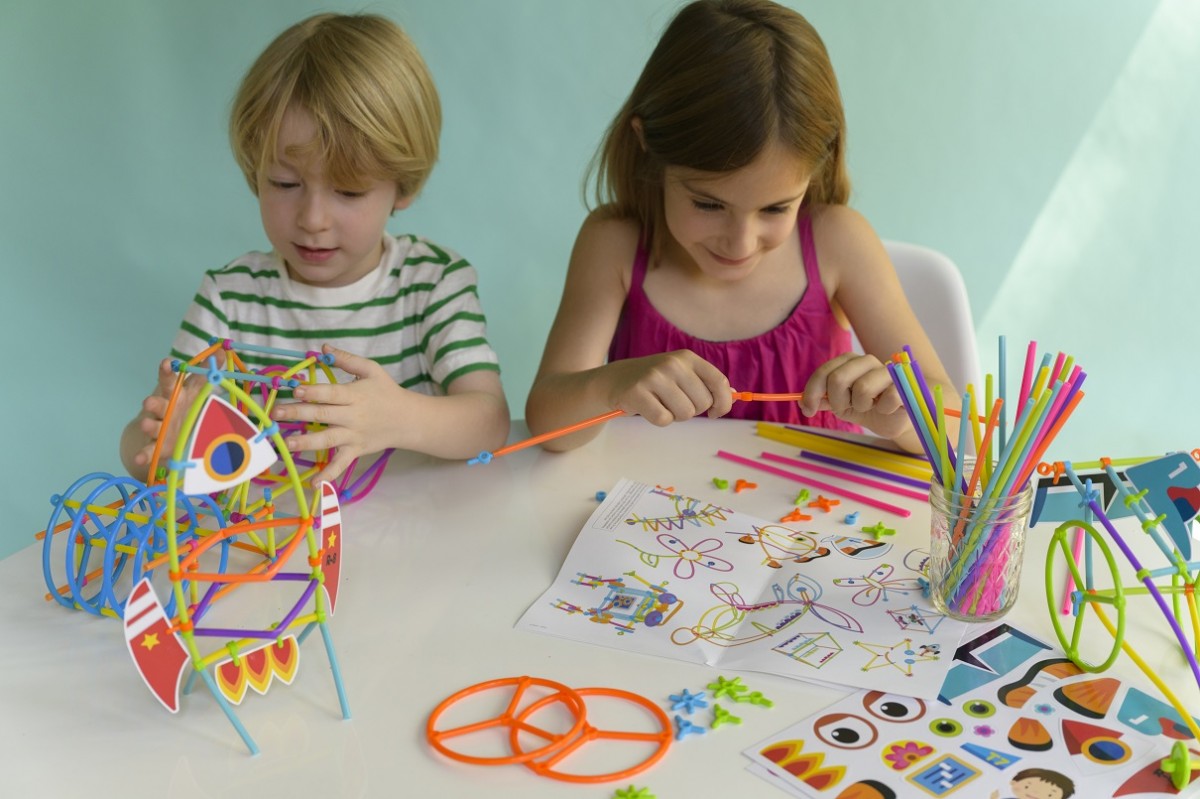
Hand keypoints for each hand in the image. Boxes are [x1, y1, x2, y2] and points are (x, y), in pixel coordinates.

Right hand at [127, 351, 225, 477]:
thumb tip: (220, 349)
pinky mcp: (160, 446)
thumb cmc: (187, 406)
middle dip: (153, 403)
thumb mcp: (198, 390)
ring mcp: (160, 428)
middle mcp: (165, 410)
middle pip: (157, 404)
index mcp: (176, 395)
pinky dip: (144, 454)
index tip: (166, 362)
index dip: (166, 372)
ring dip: (148, 425)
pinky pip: (150, 450)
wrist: (175, 433)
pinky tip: (138, 458)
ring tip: (145, 425)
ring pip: (152, 425)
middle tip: (149, 402)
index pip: (169, 381)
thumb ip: (206, 372)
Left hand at [269, 345, 405, 484]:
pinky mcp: (356, 450)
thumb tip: (323, 348)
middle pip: (323, 415)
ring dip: (307, 442)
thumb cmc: (387, 392)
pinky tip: (313, 485)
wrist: (409, 419)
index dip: (313, 392)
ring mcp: (354, 436)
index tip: (295, 390)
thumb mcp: (372, 370)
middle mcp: (353, 416)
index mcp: (355, 395)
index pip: (331, 393)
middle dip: (299, 414)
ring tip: (287, 444)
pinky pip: (341, 464)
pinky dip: (328, 476)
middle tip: (277, 413)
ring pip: (328, 439)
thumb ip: (347, 359)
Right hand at [603, 350, 733, 424]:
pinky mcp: (639, 393)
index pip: (719, 382)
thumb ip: (705, 383)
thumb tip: (734, 396)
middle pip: (702, 403)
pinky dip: (659, 420)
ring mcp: (655, 377)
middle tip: (675, 403)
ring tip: (661, 404)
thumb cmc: (654, 381)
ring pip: (684, 413)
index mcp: (687, 358)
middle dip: (692, 410)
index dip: (723, 402)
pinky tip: (649, 408)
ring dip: (675, 416)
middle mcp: (673, 364)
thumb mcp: (681, 374)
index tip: (715, 412)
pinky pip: (664, 419)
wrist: (616, 380)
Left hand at [799, 353, 910, 438]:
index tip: (807, 410)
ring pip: (862, 388)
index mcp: (850, 362)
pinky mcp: (906, 385)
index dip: (812, 392)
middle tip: (845, 409)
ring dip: (861, 406)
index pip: (824, 372)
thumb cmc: (868, 408)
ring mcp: (888, 371)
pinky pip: (887, 398)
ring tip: (869, 407)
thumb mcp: (841, 405)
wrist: (897, 418)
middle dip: (837, 401)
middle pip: (838, 378)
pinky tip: (886, 409)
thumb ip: (823, 400)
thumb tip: (802, 402)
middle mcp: (868, 361)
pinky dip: (883, 409)